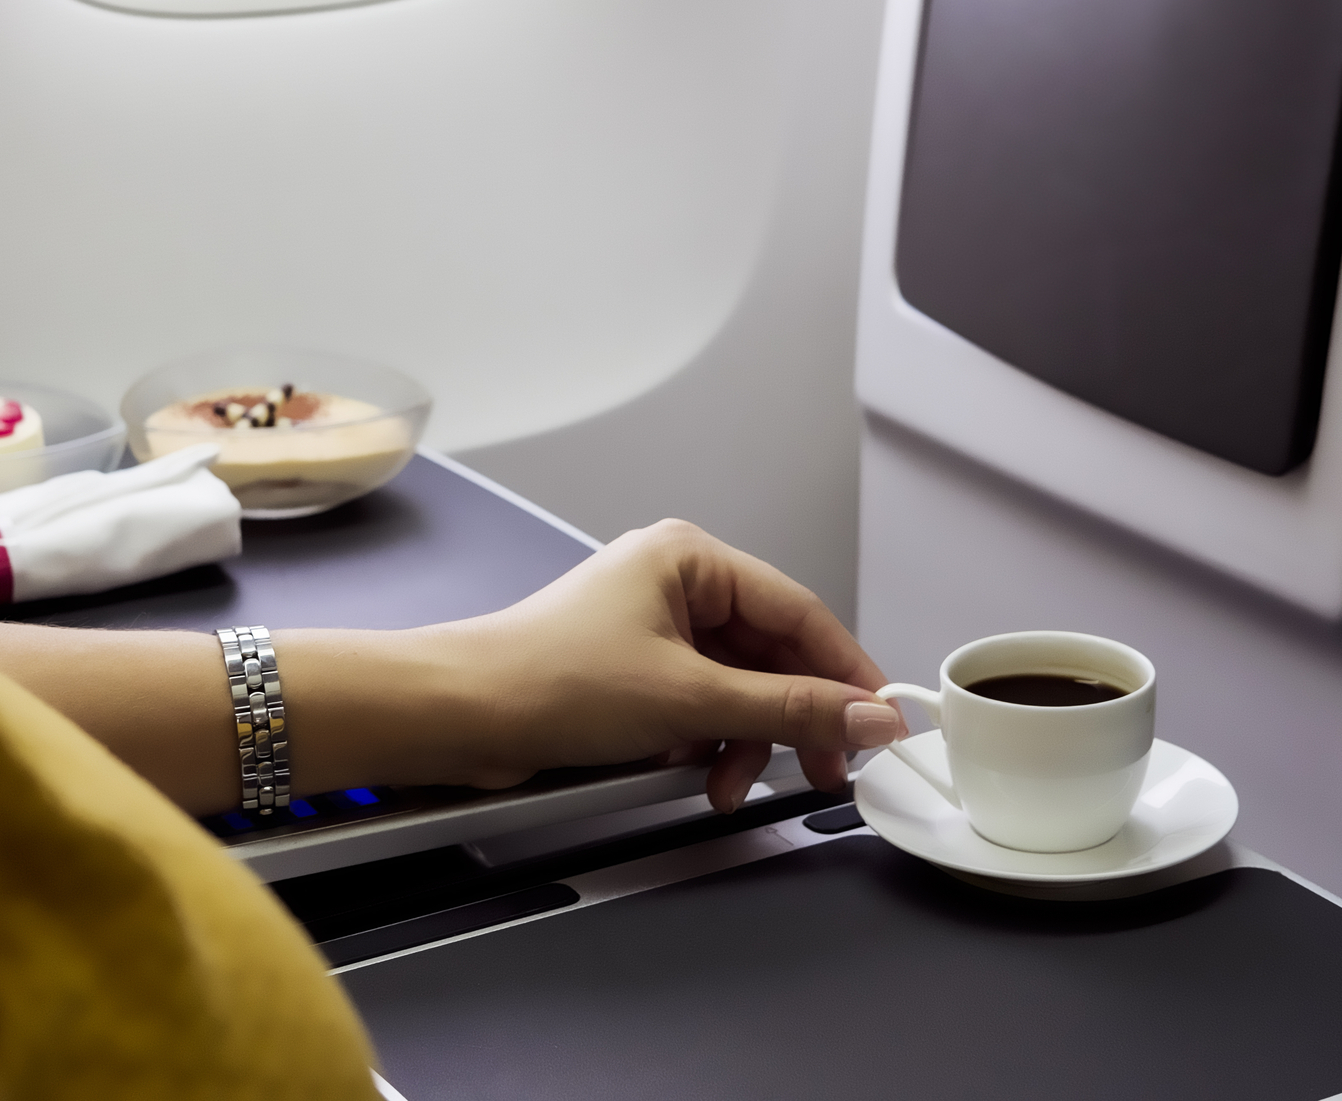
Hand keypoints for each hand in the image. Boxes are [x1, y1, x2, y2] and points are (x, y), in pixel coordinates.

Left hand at [277, 519, 904, 811]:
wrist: (459, 715)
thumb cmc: (551, 681)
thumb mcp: (689, 699)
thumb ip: (789, 709)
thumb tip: (869, 715)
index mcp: (690, 557)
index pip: (799, 611)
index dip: (846, 671)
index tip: (882, 722)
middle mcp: (674, 581)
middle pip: (770, 651)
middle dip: (792, 717)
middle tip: (827, 769)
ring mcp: (651, 626)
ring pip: (736, 684)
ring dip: (745, 739)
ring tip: (732, 785)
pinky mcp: (630, 669)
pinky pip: (697, 702)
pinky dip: (707, 741)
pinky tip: (698, 775)